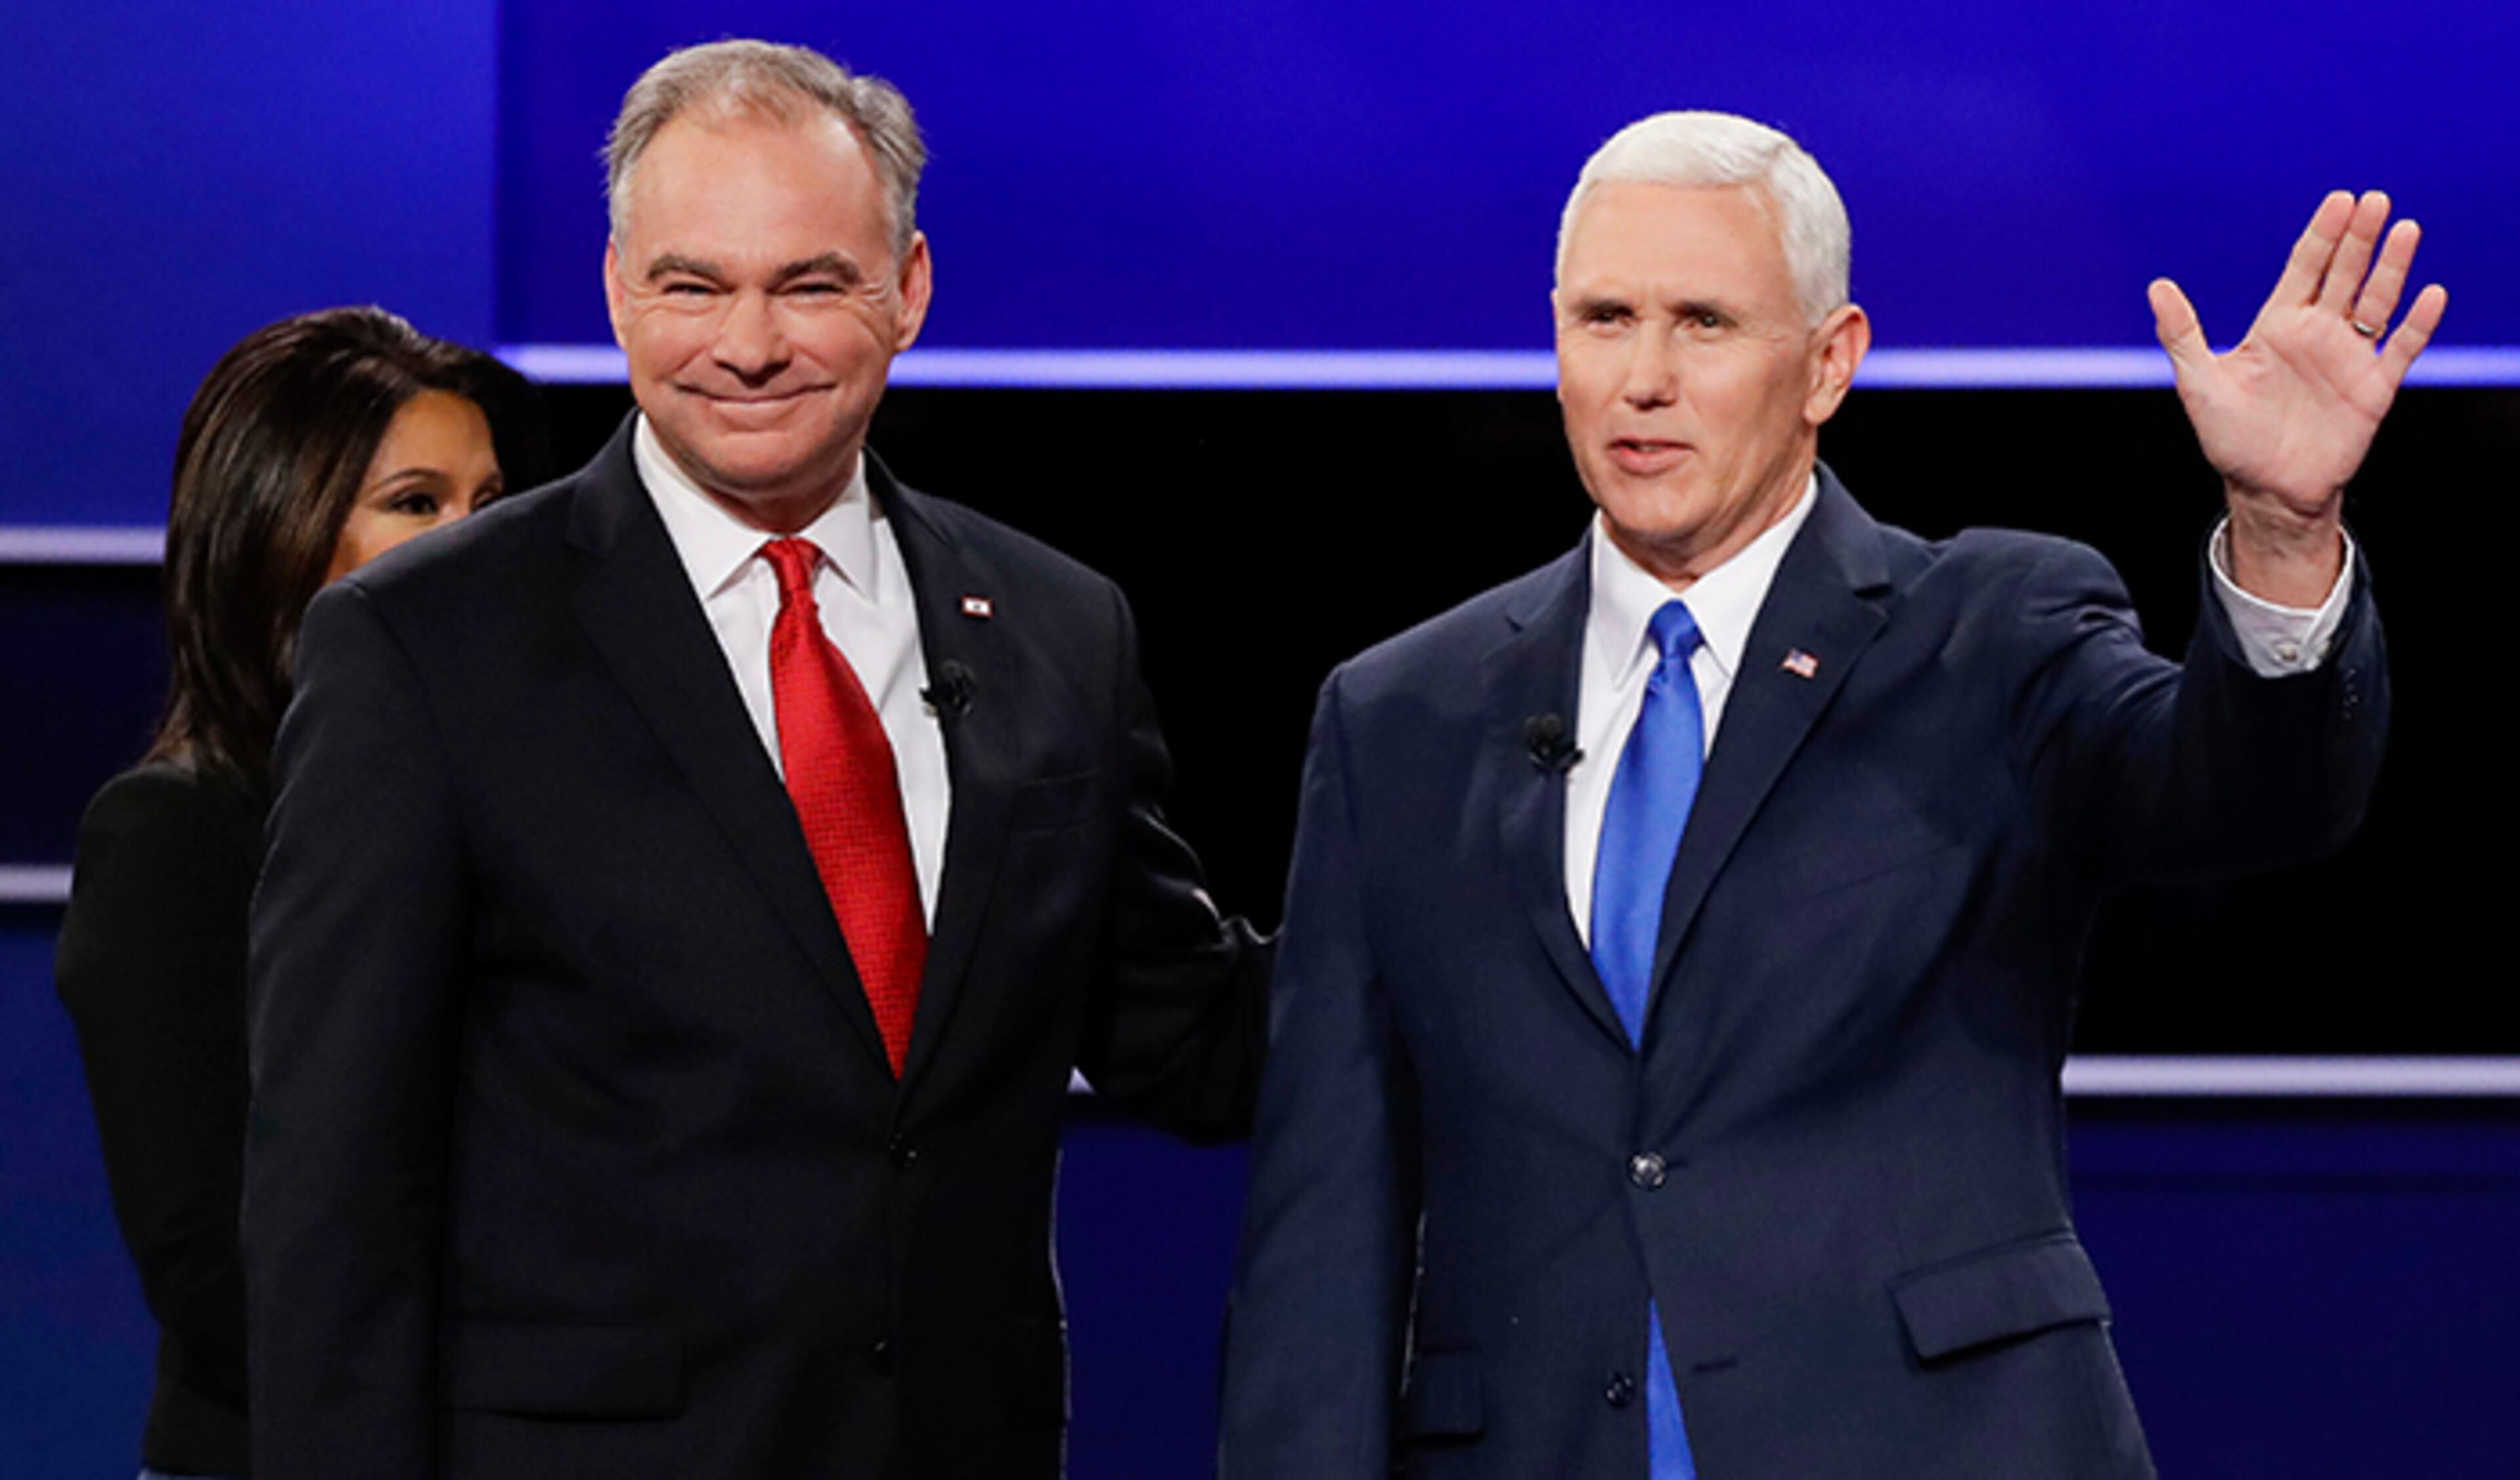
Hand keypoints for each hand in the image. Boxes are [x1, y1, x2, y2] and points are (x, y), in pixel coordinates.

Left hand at [2149, 190, 2445, 603]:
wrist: (2265, 489)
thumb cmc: (2229, 438)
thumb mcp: (2198, 383)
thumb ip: (2182, 334)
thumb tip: (2156, 286)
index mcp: (2277, 326)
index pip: (2305, 268)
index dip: (2323, 234)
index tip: (2340, 200)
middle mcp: (2317, 334)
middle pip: (2344, 274)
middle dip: (2360, 238)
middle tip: (2376, 200)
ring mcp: (2347, 358)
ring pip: (2376, 302)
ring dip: (2391, 268)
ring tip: (2406, 230)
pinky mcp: (2372, 389)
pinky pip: (2400, 349)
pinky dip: (2416, 323)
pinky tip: (2430, 294)